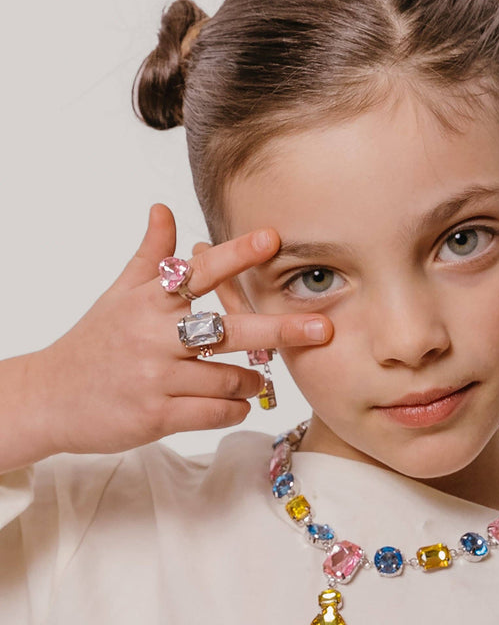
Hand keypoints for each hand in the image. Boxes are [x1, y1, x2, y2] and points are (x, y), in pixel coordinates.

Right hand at [30, 204, 332, 455]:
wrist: (49, 397)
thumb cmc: (94, 343)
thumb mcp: (118, 295)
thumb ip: (150, 256)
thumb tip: (164, 208)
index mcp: (147, 301)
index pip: (199, 272)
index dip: (236, 255)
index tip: (273, 239)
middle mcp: (153, 335)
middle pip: (227, 329)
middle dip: (279, 328)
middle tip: (322, 328)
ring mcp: (154, 378)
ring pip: (229, 377)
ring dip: (252, 380)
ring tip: (254, 378)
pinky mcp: (155, 416)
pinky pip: (216, 411)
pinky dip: (234, 407)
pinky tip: (235, 402)